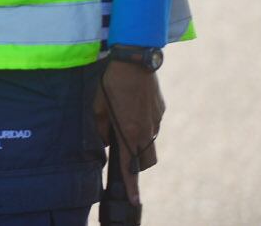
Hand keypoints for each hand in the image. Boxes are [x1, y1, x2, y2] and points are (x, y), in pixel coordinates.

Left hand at [93, 58, 164, 204]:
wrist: (135, 59)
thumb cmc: (112, 82)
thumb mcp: (98, 105)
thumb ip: (100, 126)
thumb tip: (105, 139)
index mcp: (129, 132)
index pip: (131, 166)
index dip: (132, 185)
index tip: (135, 200)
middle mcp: (147, 131)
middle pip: (147, 160)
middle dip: (138, 163)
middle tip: (125, 151)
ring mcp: (156, 120)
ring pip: (150, 140)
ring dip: (139, 138)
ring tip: (124, 116)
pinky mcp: (161, 109)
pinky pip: (153, 123)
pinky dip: (144, 121)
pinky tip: (133, 103)